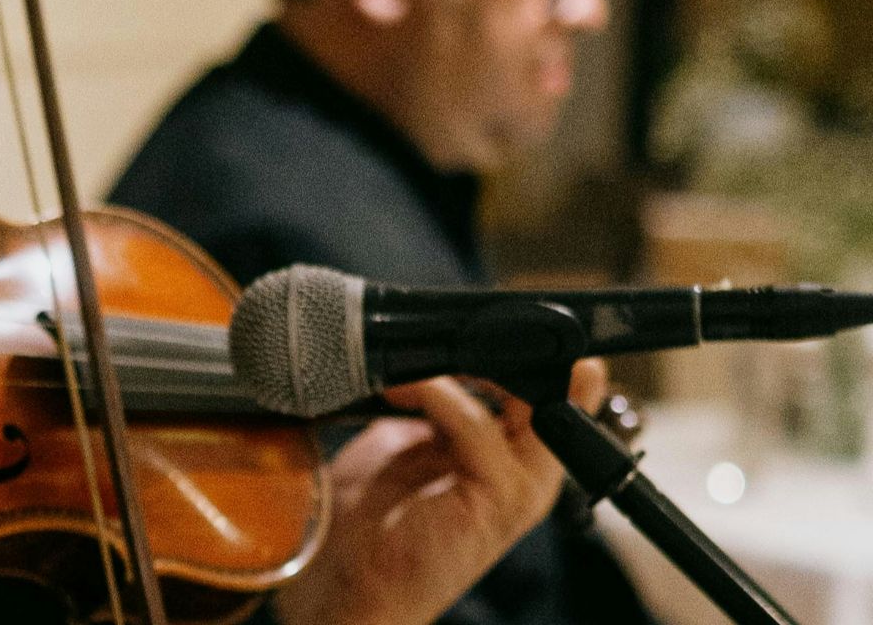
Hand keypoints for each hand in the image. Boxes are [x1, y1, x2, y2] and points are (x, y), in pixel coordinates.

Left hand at [270, 358, 608, 624]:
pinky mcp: (495, 503)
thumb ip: (433, 404)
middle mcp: (528, 474)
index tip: (483, 314)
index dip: (526, 345)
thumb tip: (427, 349)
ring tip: (422, 356)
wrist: (347, 587)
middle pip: (554, 388)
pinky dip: (438, 395)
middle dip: (507, 346)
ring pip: (531, 402)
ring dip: (468, 365)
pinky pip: (478, 426)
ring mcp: (518, 491)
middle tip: (454, 326)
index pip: (550, 386)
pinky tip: (401, 388)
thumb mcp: (404, 443)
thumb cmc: (370, 522)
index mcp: (512, 457)